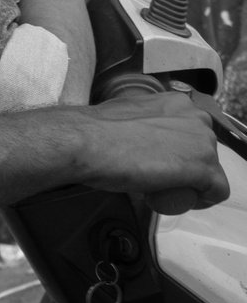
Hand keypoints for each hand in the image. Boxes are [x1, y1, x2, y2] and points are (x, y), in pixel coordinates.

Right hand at [74, 92, 228, 211]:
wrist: (86, 142)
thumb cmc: (96, 131)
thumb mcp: (126, 118)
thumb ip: (145, 125)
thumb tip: (142, 139)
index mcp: (177, 102)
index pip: (191, 133)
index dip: (177, 151)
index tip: (158, 162)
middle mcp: (197, 117)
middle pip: (204, 151)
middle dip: (186, 167)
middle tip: (157, 177)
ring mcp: (204, 142)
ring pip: (211, 172)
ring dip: (191, 183)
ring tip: (161, 189)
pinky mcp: (204, 168)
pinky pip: (216, 191)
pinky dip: (201, 200)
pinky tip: (176, 200)